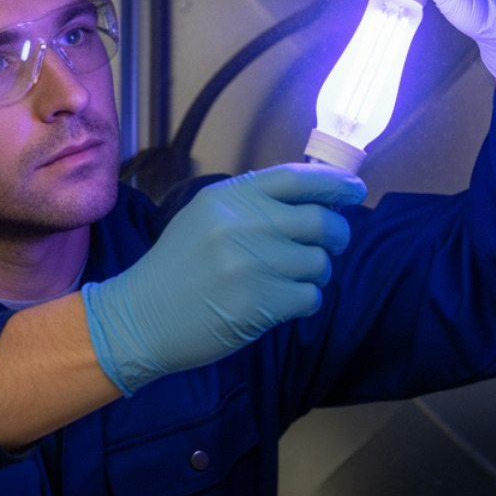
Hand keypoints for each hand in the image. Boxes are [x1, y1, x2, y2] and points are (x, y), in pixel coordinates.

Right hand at [82, 164, 365, 394]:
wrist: (139, 317)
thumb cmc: (178, 267)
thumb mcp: (205, 217)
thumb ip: (253, 204)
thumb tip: (316, 200)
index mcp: (229, 197)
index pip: (297, 179)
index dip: (335, 183)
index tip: (356, 190)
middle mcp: (242, 224)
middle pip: (320, 221)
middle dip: (337, 235)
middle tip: (331, 246)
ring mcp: (251, 264)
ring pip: (319, 262)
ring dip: (315, 273)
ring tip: (291, 279)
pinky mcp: (258, 303)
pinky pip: (310, 296)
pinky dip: (304, 300)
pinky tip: (282, 303)